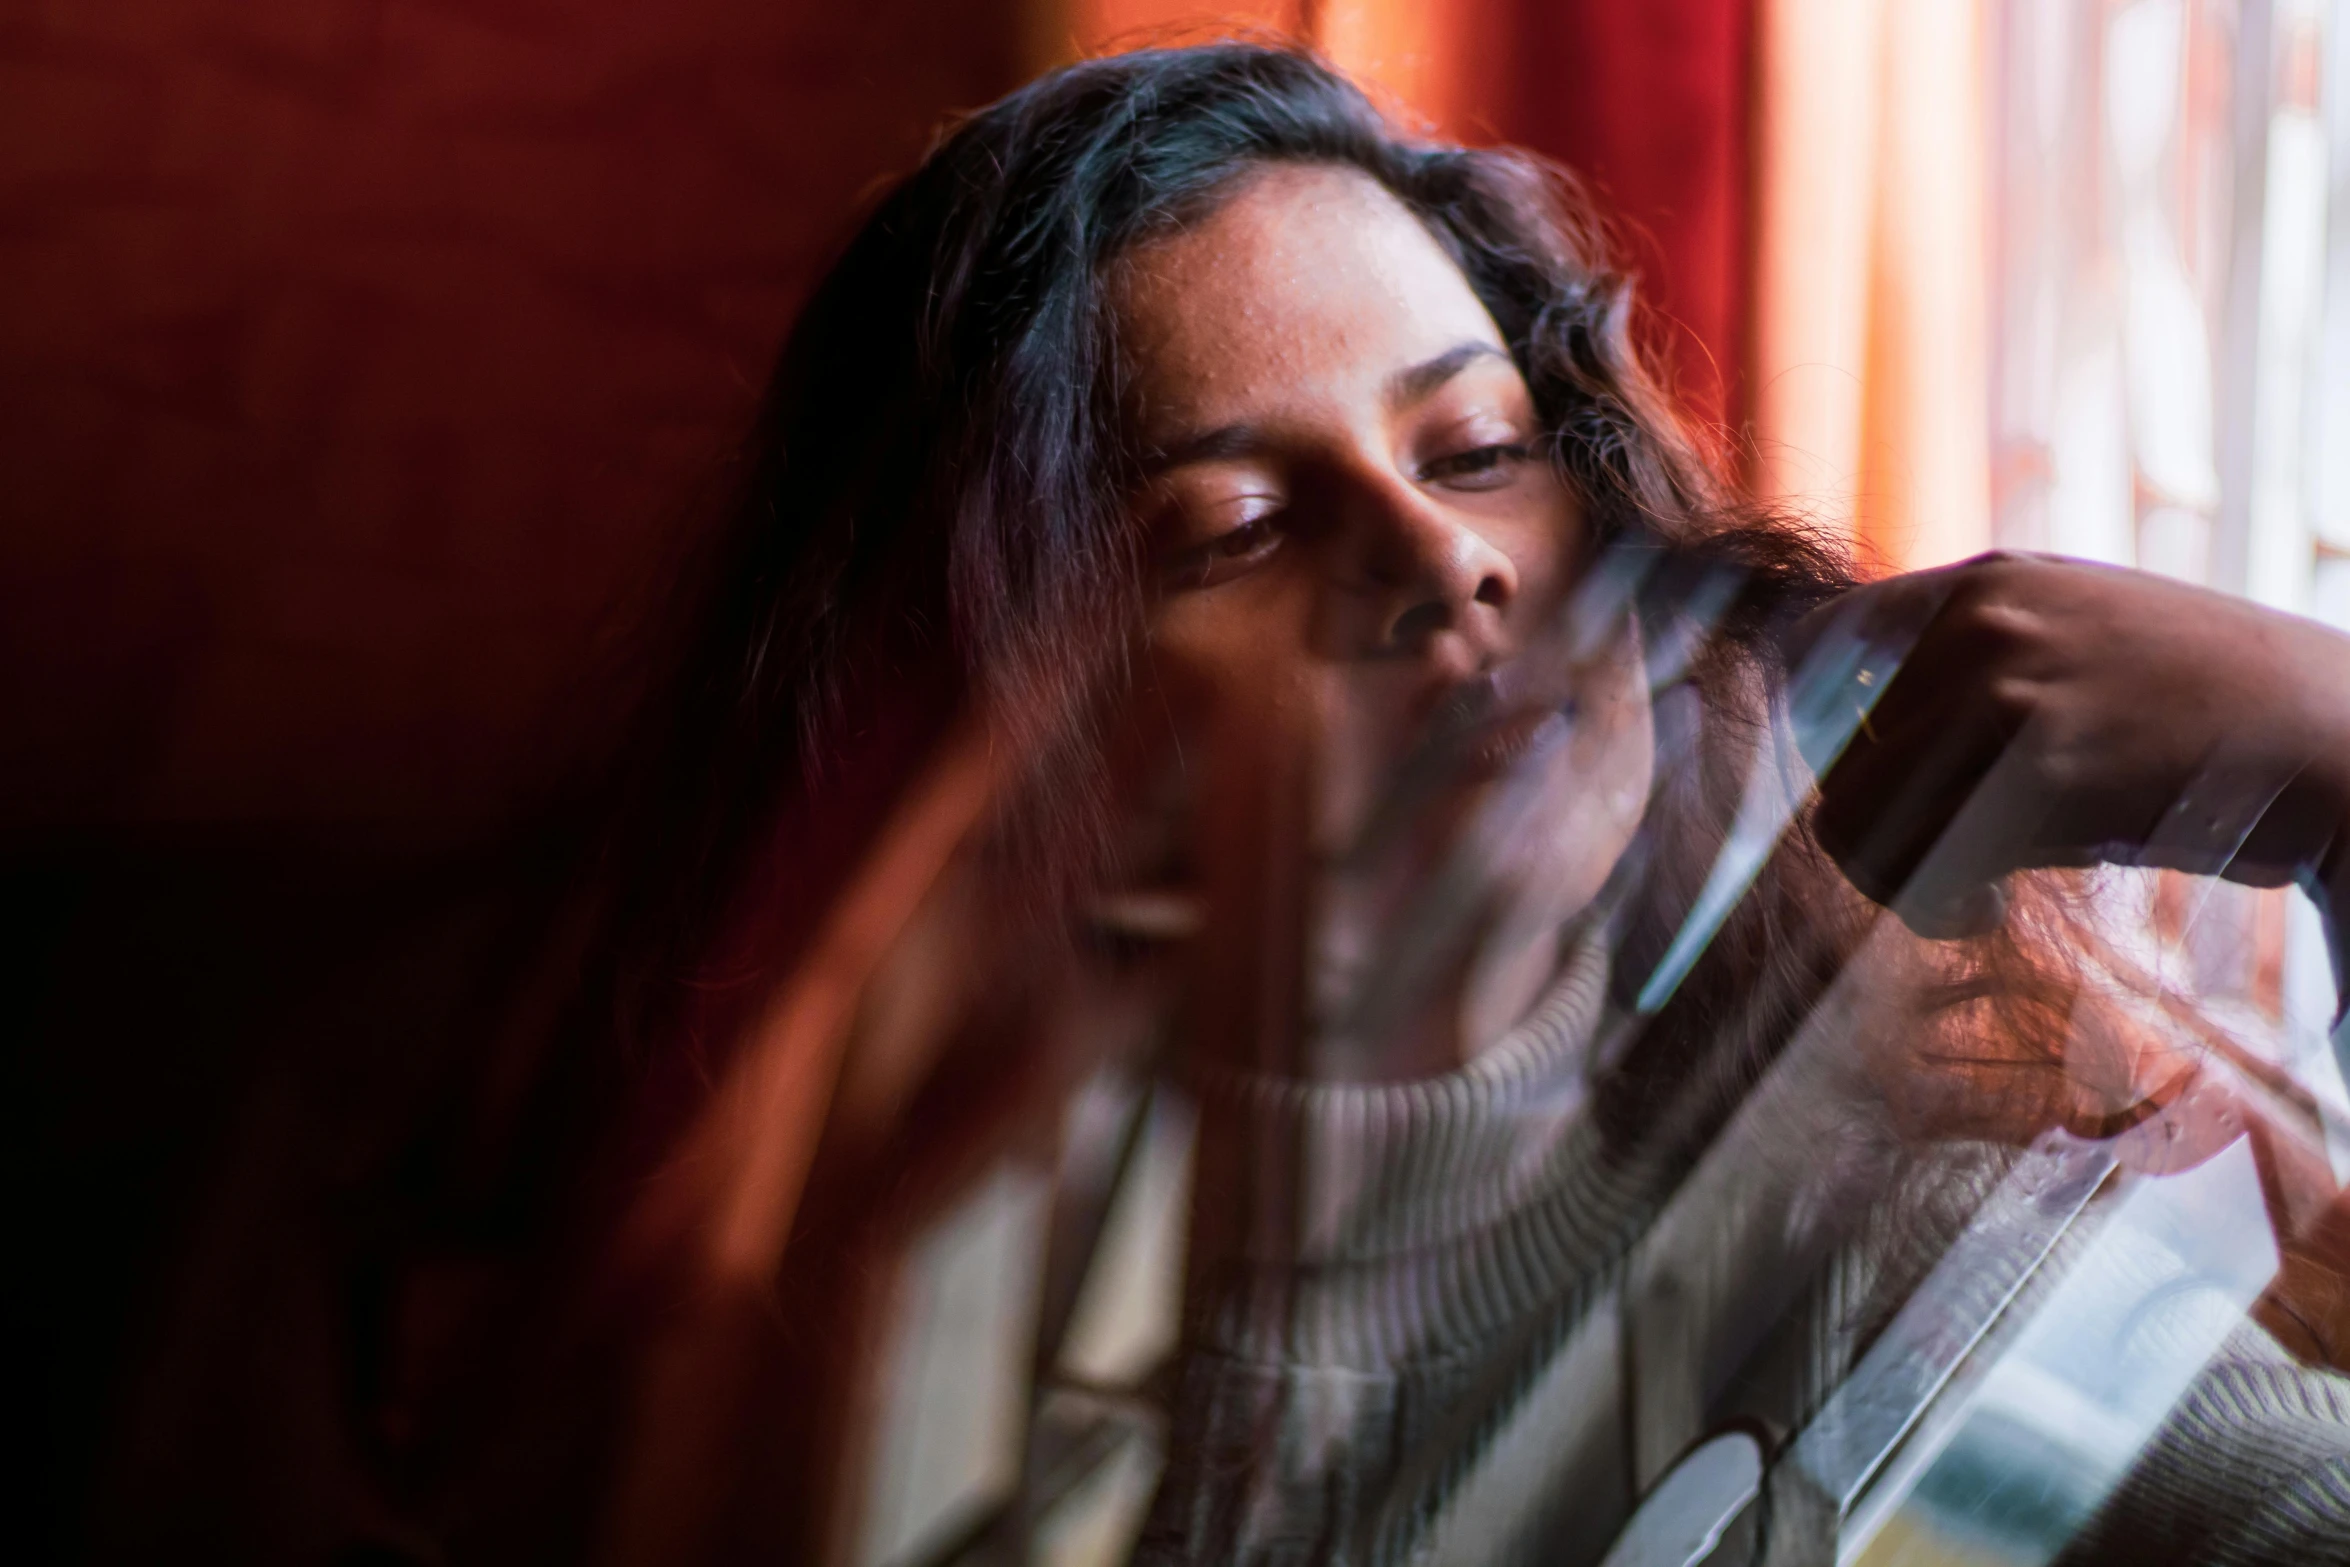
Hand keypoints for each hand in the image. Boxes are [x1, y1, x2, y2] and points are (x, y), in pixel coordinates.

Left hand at [1782, 552, 2349, 935]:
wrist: (2348, 739)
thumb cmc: (2215, 721)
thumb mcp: (2087, 644)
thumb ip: (1982, 662)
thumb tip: (1853, 729)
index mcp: (1986, 585)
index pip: (1815, 649)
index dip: (1824, 741)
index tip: (1883, 799)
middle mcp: (1982, 618)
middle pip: (1834, 757)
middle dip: (1878, 833)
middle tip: (1953, 870)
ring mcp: (2007, 682)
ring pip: (1851, 817)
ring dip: (1899, 880)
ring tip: (1972, 896)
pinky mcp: (2038, 763)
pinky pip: (1914, 861)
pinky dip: (1936, 908)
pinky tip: (1989, 911)